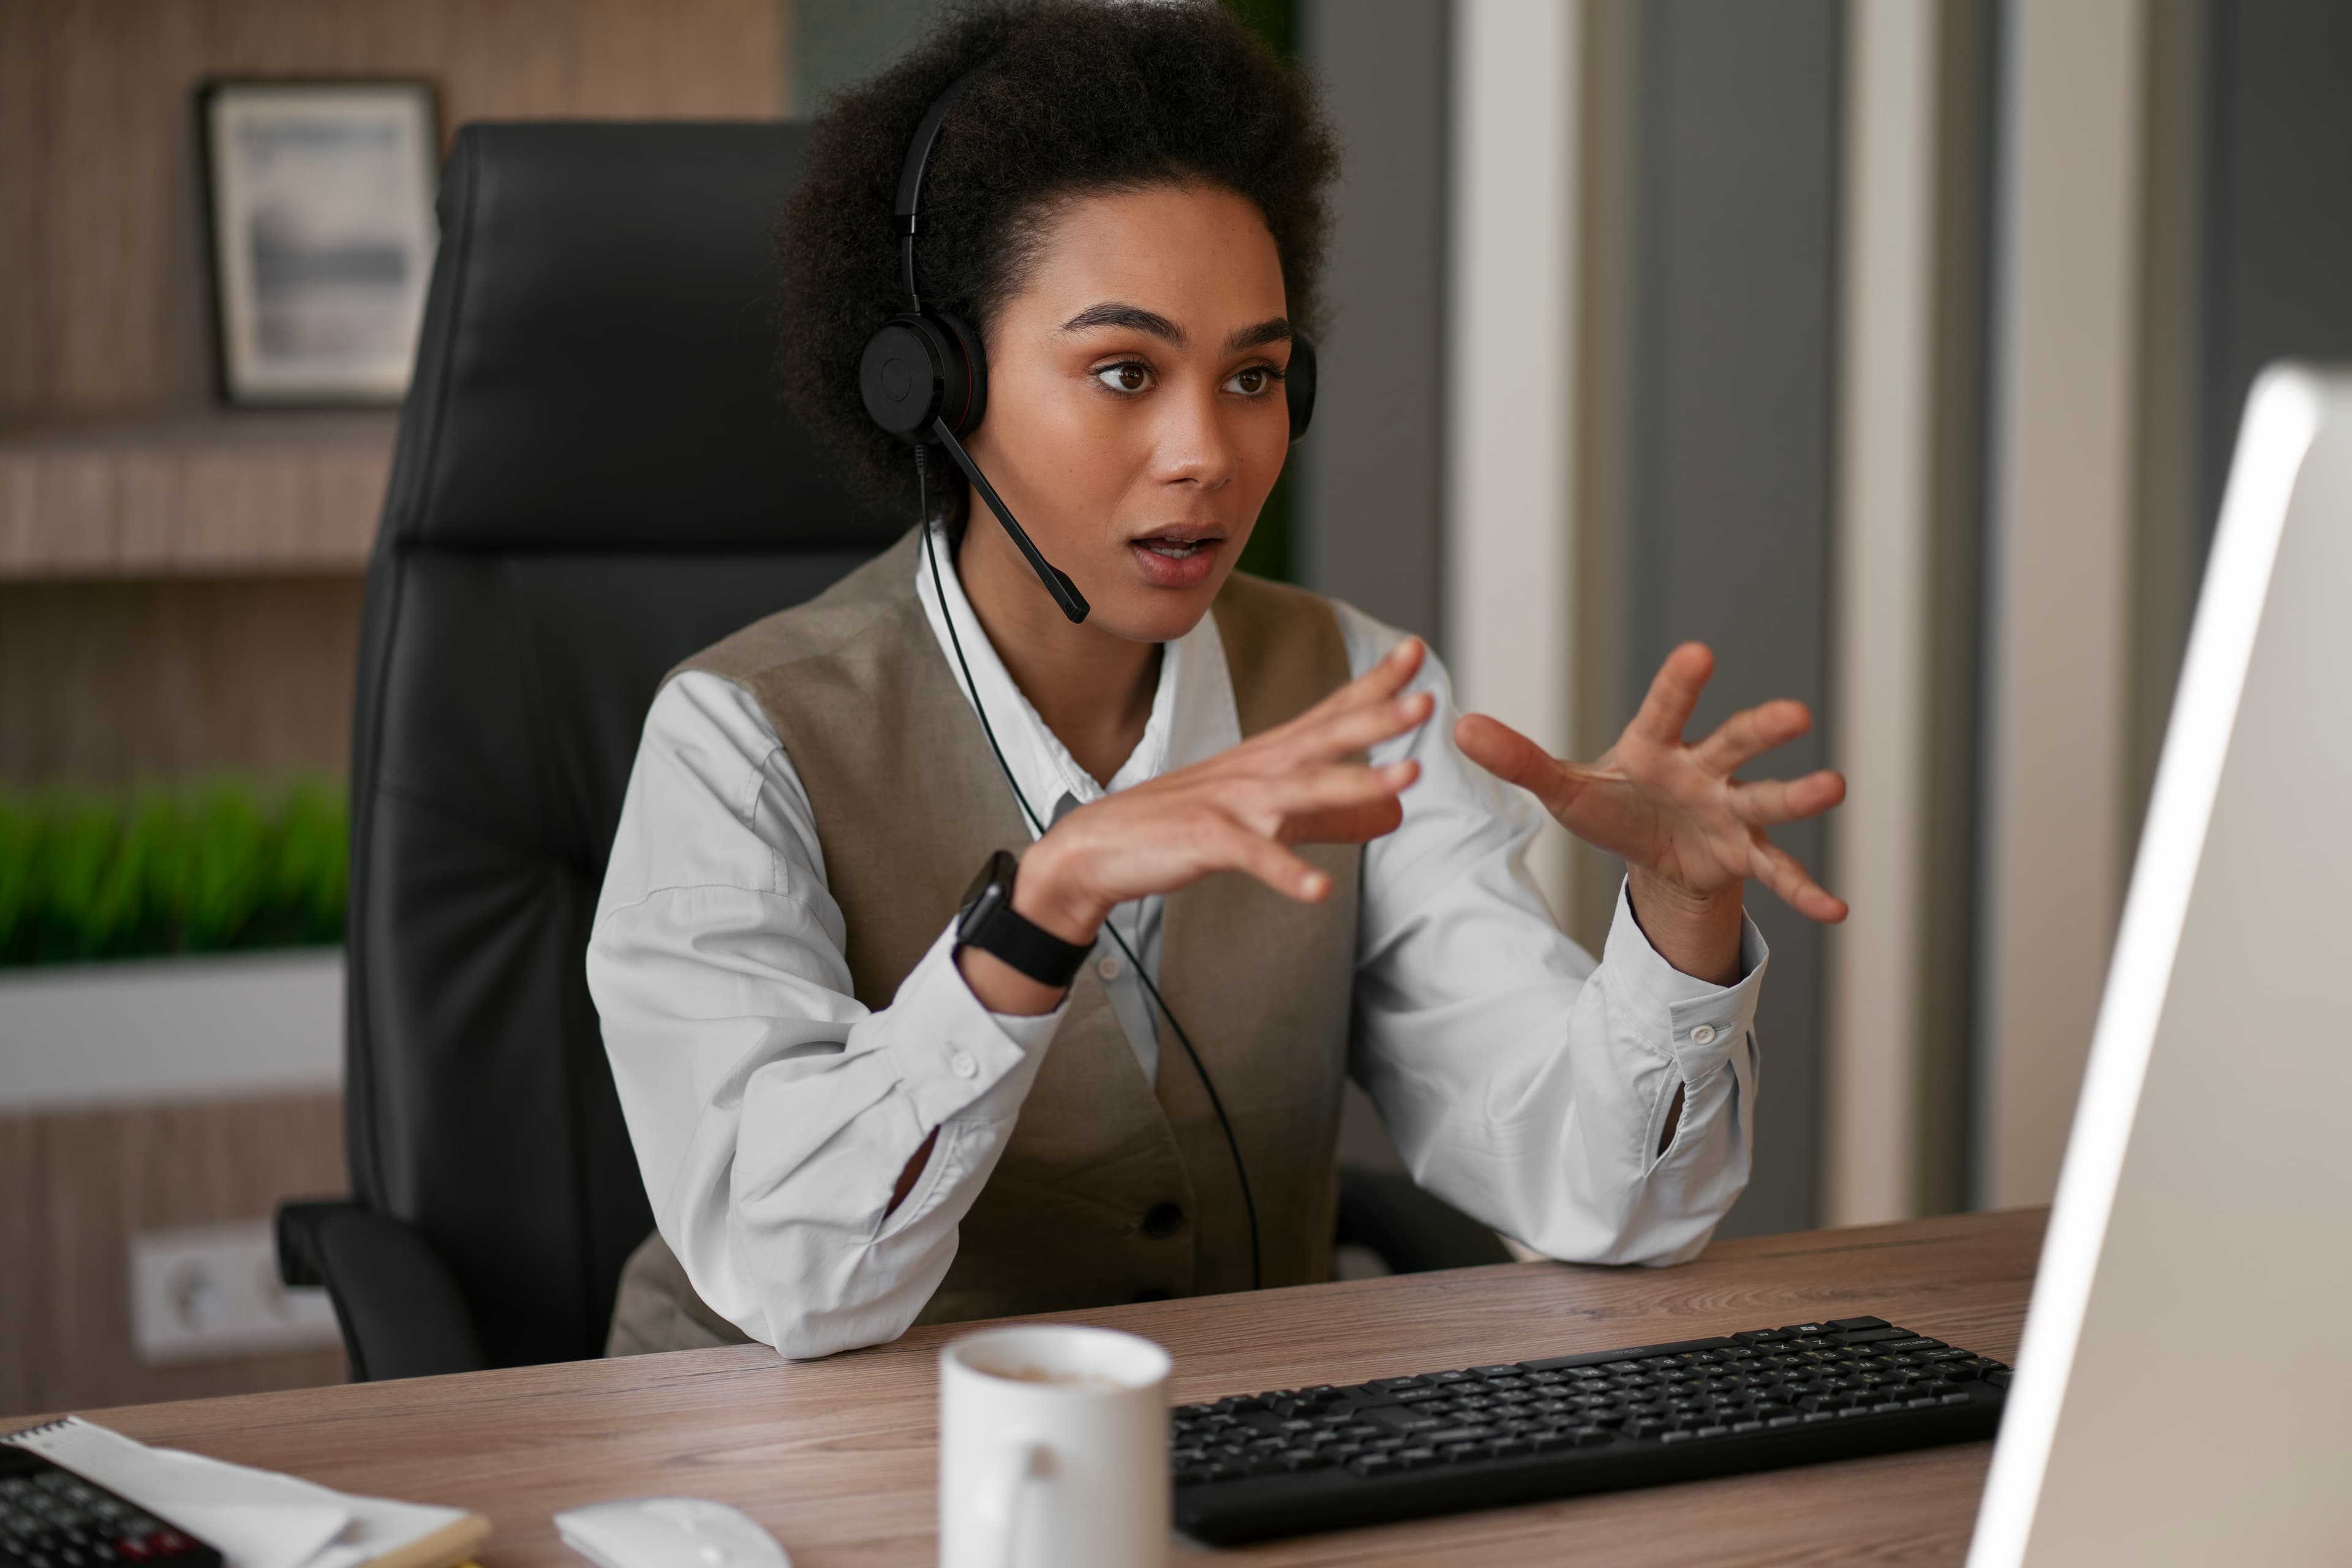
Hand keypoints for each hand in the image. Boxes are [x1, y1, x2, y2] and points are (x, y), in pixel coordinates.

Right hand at [956, 637, 1434, 1013]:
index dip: (1373, 685)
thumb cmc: (1178, 826)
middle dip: (1377, 718)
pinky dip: (1285, 872)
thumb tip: (1392, 812)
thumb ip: (1328, 815)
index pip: (1328, 712)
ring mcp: (1229, 803)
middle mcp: (1254, 771)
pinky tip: (1320, 890)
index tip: (1414, 652)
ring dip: (1355, 783)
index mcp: (1266, 757)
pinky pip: (1252, 857)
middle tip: (1426, 700)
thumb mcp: (1261, 815)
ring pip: (1301, 790)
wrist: (1097, 847)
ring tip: (1404, 780)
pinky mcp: (1206, 841)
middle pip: (1324, 738)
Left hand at [1455, 642, 1845, 983]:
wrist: (1653, 851)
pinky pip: (1777, 872)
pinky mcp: (1742, 853)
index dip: (1680, 684)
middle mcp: (1703, 771)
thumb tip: (1459, 726)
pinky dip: (1805, 891)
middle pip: (1734, 745)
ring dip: (1798, 795)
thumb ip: (1519, 760)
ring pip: (1766, 800)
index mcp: (1657, 747)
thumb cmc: (1615, 804)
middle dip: (1761, 730)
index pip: (1666, 710)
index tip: (1698, 652)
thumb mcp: (1563, 789)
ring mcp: (1730, 812)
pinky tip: (1836, 909)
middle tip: (1793, 712)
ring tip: (1833, 787)